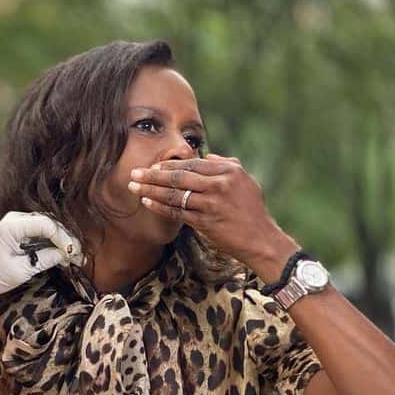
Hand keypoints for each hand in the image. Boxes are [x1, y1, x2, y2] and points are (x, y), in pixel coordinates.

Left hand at [0, 212, 83, 298]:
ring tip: (73, 255)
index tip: (73, 254)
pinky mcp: (19, 229)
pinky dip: (51, 240)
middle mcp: (15, 219)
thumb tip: (67, 254)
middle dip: (66, 238)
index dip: (64, 239)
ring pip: (47, 225)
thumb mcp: (20, 271)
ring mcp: (17, 222)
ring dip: (60, 239)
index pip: (47, 225)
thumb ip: (44, 259)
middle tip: (78, 256)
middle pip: (49, 222)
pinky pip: (40, 230)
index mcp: (12, 226)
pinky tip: (61, 252)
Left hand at [127, 154, 297, 281]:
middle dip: (153, 175)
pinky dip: (159, 206)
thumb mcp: (245, 180)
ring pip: (173, 194)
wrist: (260, 239)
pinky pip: (175, 212)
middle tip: (134, 173)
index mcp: (228, 171)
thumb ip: (226, 164)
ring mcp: (210, 204)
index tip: (153, 166)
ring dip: (150, 190)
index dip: (169, 165)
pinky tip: (146, 203)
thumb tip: (205, 156)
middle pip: (178, 177)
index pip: (192, 164)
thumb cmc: (252, 209)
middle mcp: (218, 185)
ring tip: (133, 187)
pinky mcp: (204, 221)